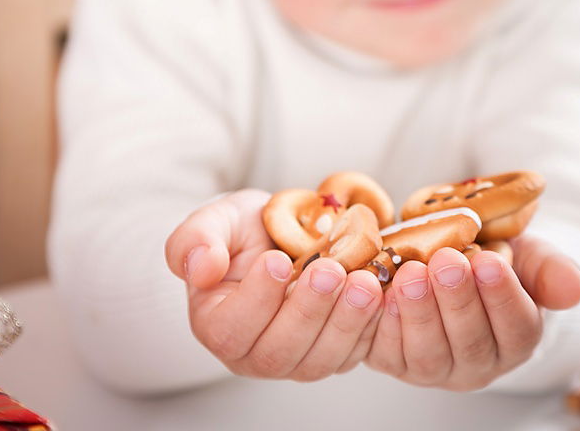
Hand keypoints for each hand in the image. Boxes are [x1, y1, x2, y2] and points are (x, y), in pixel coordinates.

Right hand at [164, 189, 383, 380]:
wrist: (280, 233)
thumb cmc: (243, 230)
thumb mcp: (214, 220)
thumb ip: (195, 240)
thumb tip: (201, 267)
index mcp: (217, 324)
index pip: (230, 330)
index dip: (256, 300)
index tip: (277, 261)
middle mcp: (254, 353)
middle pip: (279, 351)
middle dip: (309, 311)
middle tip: (331, 270)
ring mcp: (297, 356)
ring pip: (320, 359)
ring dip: (346, 322)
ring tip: (365, 282)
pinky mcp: (333, 350)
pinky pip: (354, 352)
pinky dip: (371, 327)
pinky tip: (384, 294)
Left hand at [364, 233, 579, 390]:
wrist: (447, 255)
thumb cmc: (492, 256)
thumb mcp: (528, 254)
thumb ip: (551, 270)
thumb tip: (573, 288)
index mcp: (515, 339)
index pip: (516, 328)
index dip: (502, 296)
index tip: (489, 260)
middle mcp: (474, 363)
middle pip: (469, 344)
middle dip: (456, 301)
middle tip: (446, 260)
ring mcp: (430, 366)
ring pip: (425, 353)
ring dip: (417, 313)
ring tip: (411, 273)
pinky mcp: (390, 358)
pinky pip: (381, 350)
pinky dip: (375, 320)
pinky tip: (371, 288)